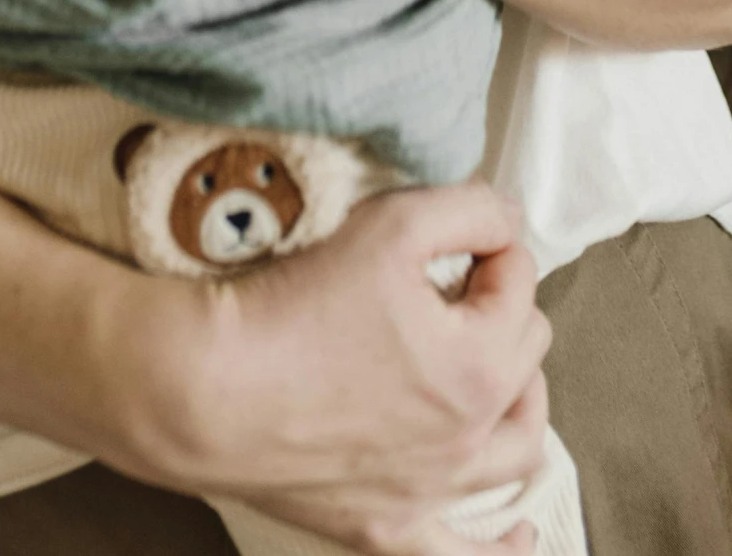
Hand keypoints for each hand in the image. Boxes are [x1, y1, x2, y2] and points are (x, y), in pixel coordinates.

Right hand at [178, 181, 548, 552]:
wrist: (207, 387)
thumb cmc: (293, 308)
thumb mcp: (391, 224)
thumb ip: (469, 210)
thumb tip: (507, 220)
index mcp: (479, 363)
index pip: (520, 283)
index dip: (490, 246)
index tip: (454, 238)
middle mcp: (468, 438)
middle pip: (525, 356)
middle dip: (500, 310)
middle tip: (453, 286)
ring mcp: (429, 492)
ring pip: (516, 448)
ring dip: (520, 401)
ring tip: (499, 369)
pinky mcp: (385, 529)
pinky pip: (465, 554)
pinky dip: (502, 543)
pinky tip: (519, 533)